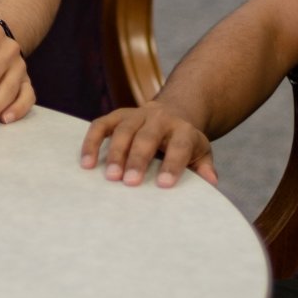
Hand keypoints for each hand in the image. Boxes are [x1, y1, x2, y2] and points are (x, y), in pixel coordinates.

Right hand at [79, 99, 217, 186]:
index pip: (179, 146)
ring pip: (124, 130)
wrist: (173, 112)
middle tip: (129, 182)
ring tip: (110, 177)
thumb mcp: (200, 152)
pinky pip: (101, 126)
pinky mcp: (117, 115)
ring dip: (115, 153)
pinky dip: (92, 142)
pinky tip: (86, 163)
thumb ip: (204, 167)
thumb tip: (211, 183)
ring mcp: (136, 115)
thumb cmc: (184, 142)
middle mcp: (159, 119)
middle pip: (147, 136)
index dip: (172, 164)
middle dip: (138, 159)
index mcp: (182, 130)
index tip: (164, 185)